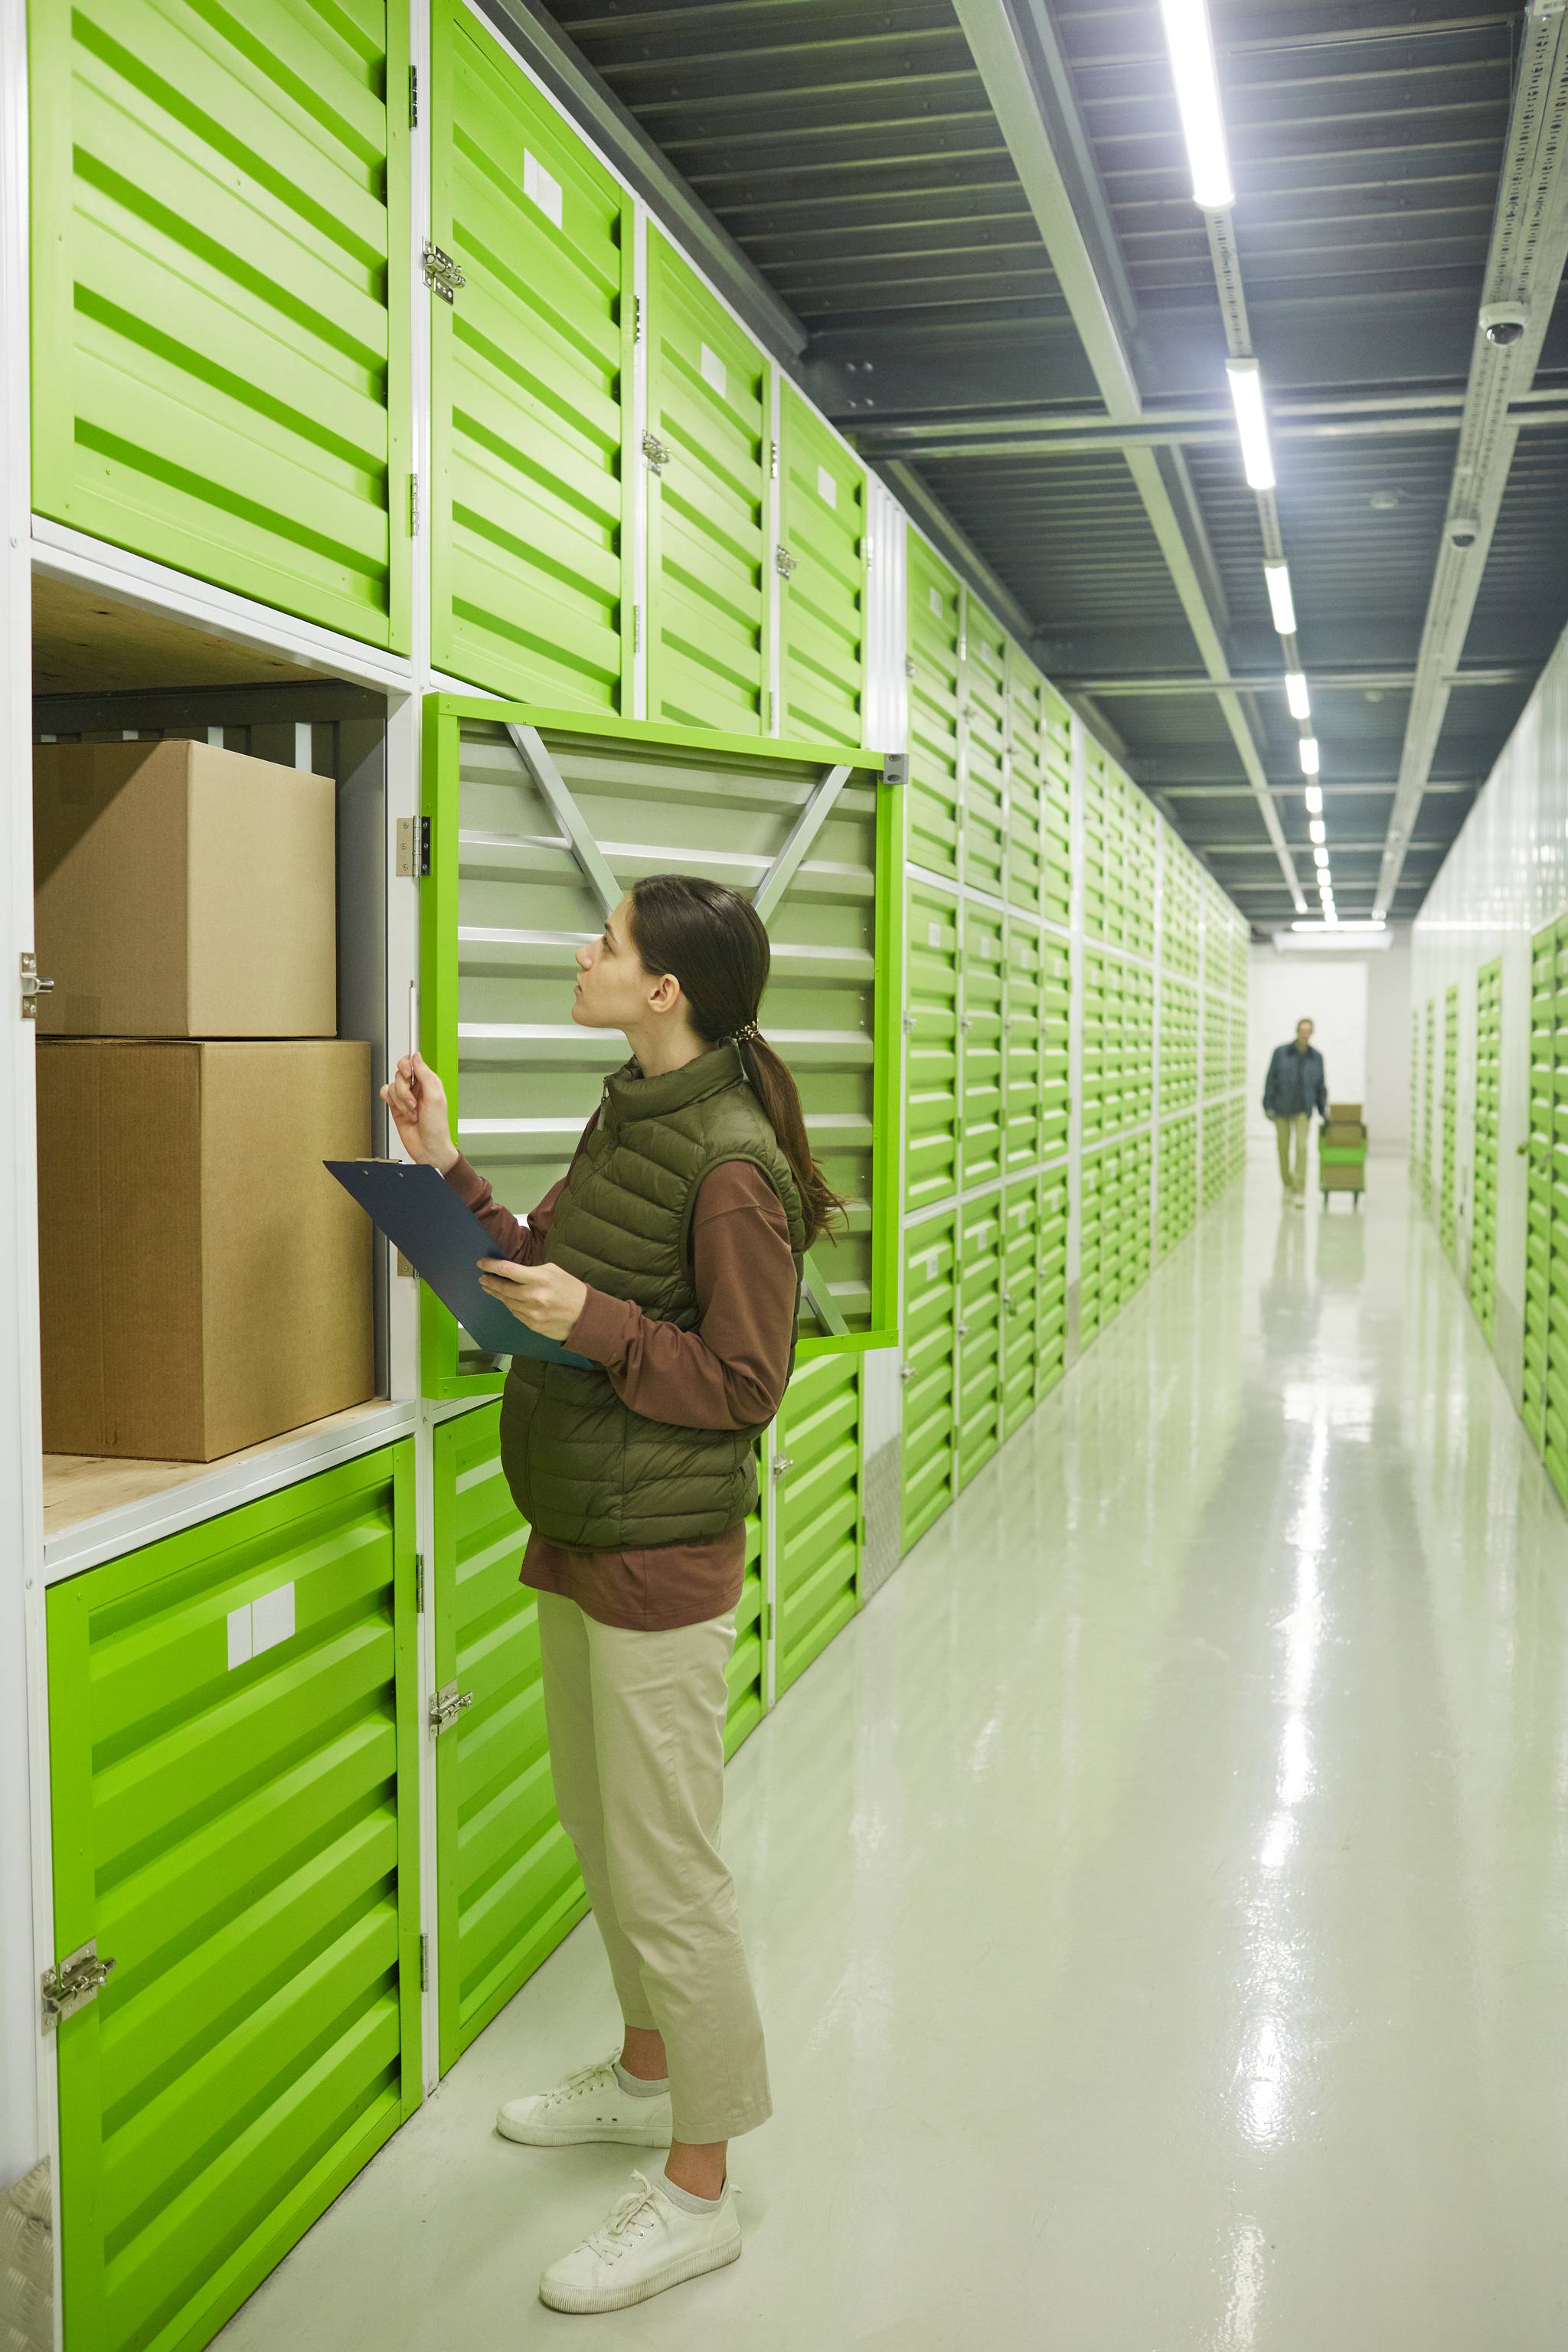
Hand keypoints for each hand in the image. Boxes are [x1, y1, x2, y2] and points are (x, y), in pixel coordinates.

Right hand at [380, 1052, 457, 1170]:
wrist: (428, 1147)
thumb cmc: (437, 1127)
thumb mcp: (435, 1097)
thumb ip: (425, 1074)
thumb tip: (416, 1056)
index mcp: (429, 1081)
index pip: (413, 1062)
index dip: (407, 1066)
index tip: (408, 1075)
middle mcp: (417, 1087)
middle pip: (400, 1074)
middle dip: (404, 1090)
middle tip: (413, 1102)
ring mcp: (406, 1096)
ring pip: (392, 1086)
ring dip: (401, 1102)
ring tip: (412, 1113)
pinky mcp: (396, 1106)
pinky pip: (386, 1094)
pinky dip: (392, 1103)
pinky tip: (402, 1112)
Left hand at [477, 1258, 588, 1342]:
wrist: (586, 1315)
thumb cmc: (570, 1289)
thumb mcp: (554, 1271)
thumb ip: (532, 1271)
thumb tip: (512, 1271)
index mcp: (539, 1278)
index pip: (507, 1270)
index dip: (491, 1266)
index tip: (481, 1263)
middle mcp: (533, 1296)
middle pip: (503, 1288)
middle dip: (490, 1282)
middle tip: (483, 1278)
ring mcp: (532, 1313)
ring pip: (507, 1302)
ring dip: (497, 1294)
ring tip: (491, 1288)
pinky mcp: (533, 1325)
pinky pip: (515, 1313)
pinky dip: (510, 1306)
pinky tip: (508, 1300)